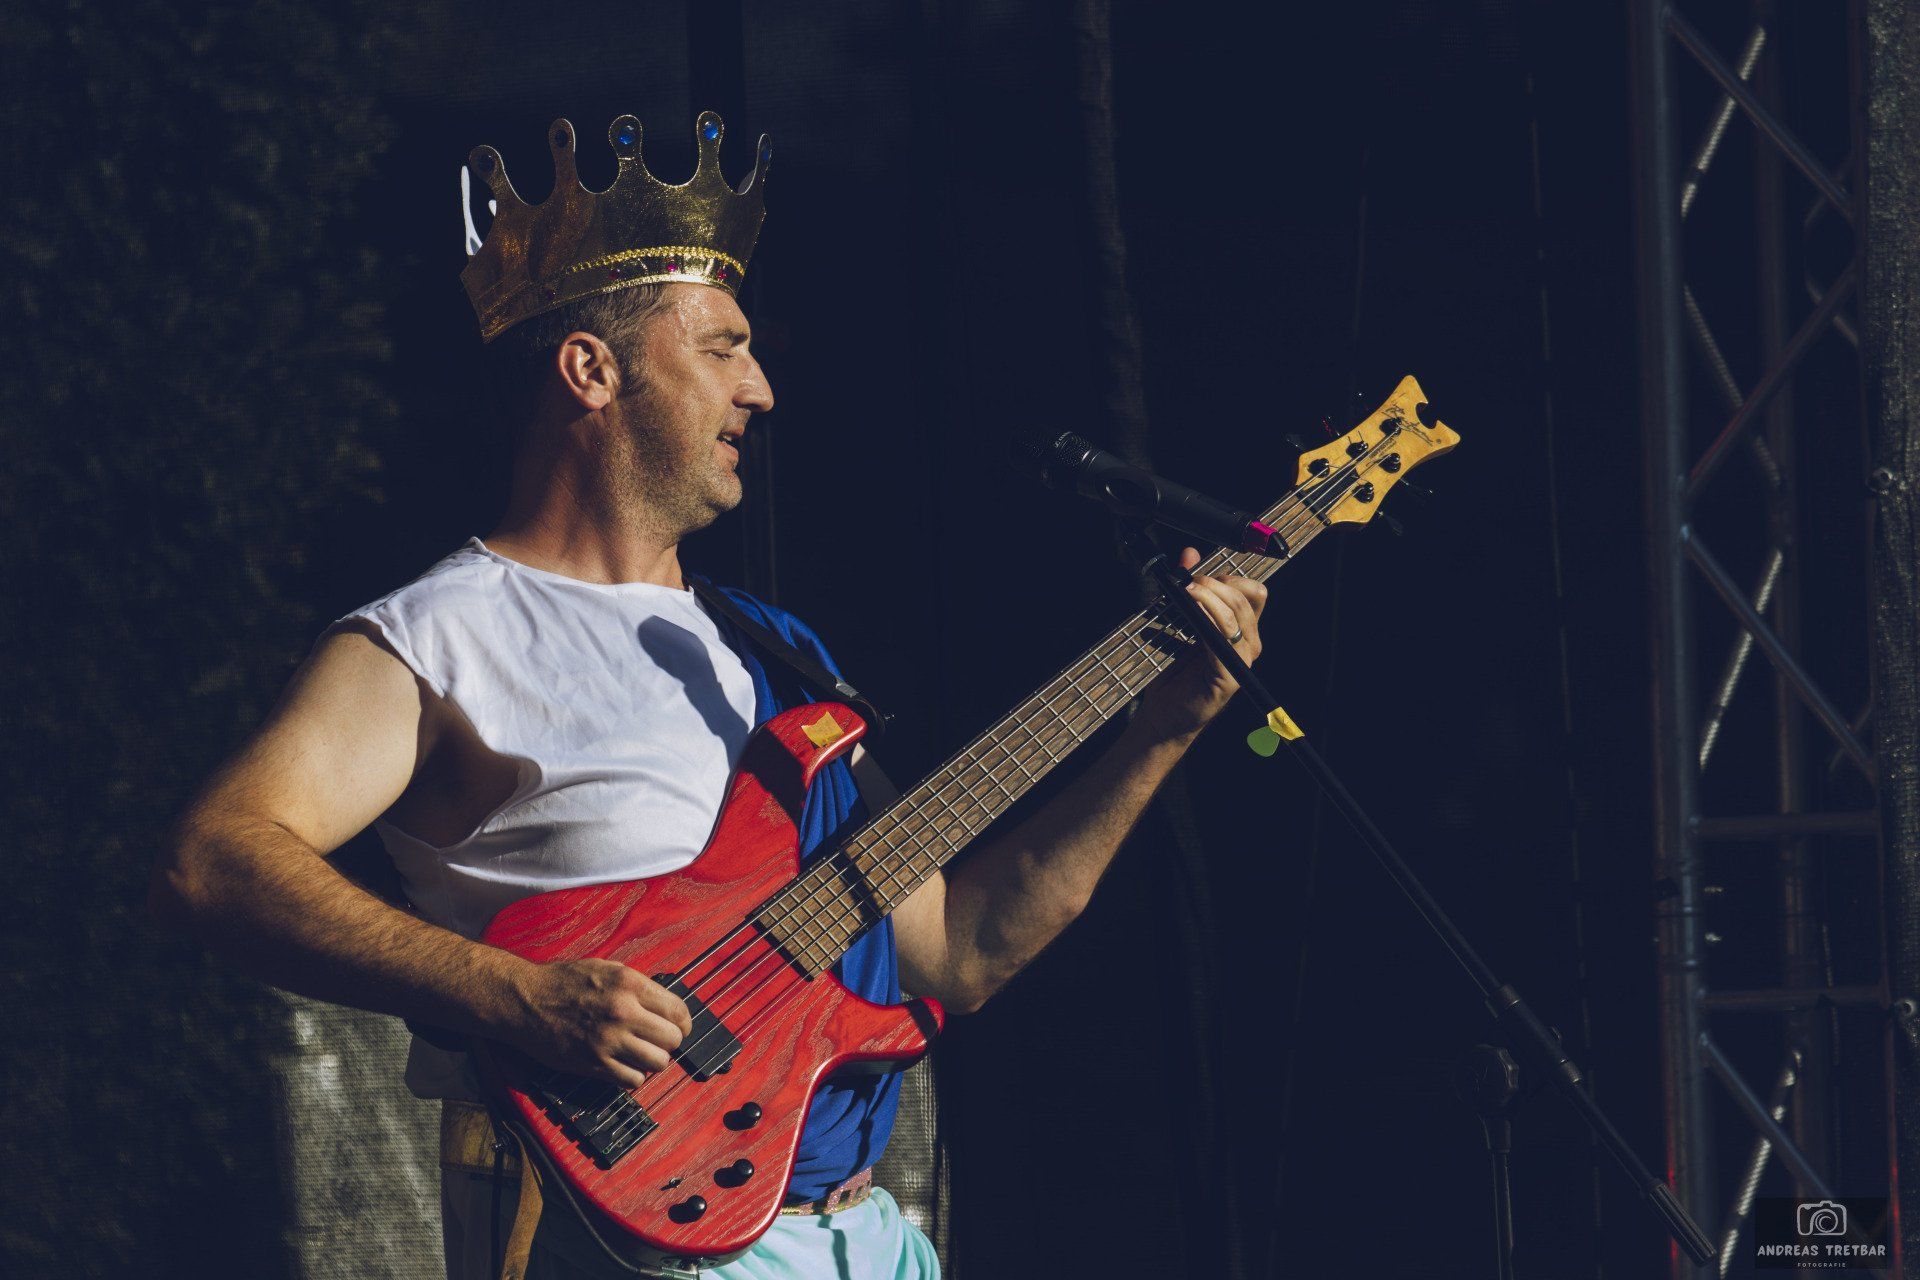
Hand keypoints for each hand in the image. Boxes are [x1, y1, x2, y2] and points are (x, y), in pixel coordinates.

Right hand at [504, 958, 693, 1089]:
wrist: (524, 1000)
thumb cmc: (561, 982)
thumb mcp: (605, 967)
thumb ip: (635, 984)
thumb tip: (662, 1001)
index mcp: (629, 984)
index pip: (678, 1011)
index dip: (683, 1023)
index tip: (679, 1028)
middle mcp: (623, 1011)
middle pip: (673, 1039)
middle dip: (669, 1042)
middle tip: (658, 1042)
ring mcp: (609, 1040)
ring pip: (658, 1062)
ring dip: (653, 1061)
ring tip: (642, 1055)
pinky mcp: (594, 1063)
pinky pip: (633, 1080)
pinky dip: (634, 1076)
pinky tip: (625, 1065)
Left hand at [1133, 547, 1267, 739]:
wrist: (1166, 716)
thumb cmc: (1175, 676)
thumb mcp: (1183, 625)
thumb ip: (1190, 590)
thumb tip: (1189, 553)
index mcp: (1243, 633)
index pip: (1254, 592)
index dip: (1231, 577)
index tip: (1201, 574)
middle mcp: (1249, 645)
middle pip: (1249, 596)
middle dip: (1219, 582)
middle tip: (1190, 580)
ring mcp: (1242, 661)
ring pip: (1237, 611)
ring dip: (1210, 594)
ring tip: (1185, 589)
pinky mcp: (1229, 674)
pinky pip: (1223, 634)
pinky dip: (1207, 613)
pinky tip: (1190, 606)